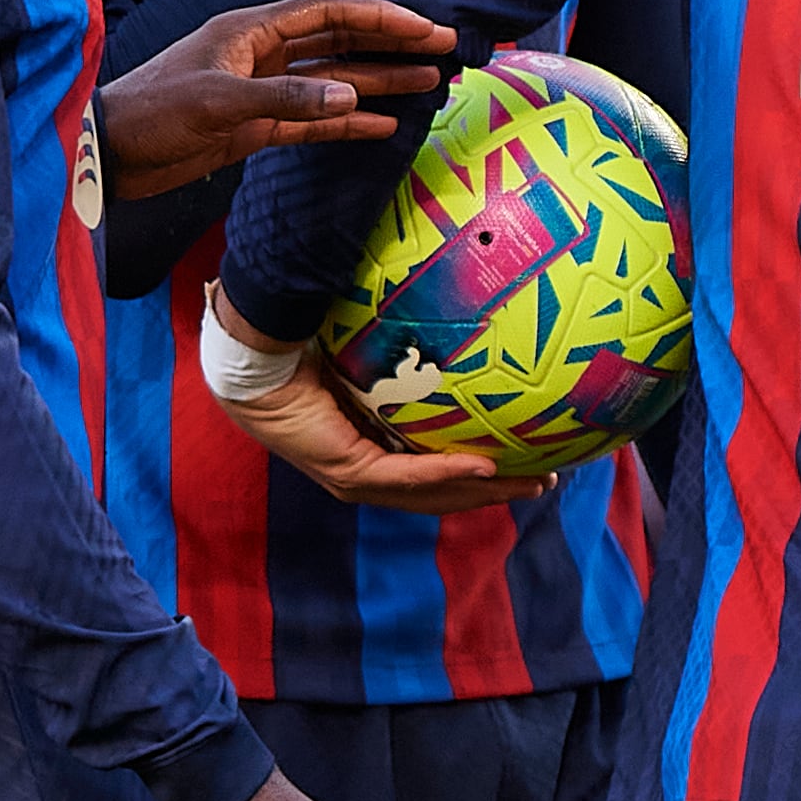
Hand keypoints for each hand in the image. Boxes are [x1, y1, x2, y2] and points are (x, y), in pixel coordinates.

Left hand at [98, 0, 456, 201]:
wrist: (107, 153)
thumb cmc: (152, 113)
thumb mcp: (219, 102)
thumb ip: (286, 97)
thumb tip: (352, 96)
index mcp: (250, 30)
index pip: (329, 13)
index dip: (380, 17)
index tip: (423, 28)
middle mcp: (261, 54)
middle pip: (339, 41)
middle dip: (391, 44)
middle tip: (442, 49)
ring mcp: (260, 89)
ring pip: (333, 81)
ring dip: (379, 81)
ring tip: (428, 83)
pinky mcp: (255, 125)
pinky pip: (314, 119)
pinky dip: (349, 122)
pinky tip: (384, 126)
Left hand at [204, 280, 537, 513]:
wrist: (257, 355)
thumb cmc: (308, 341)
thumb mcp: (373, 349)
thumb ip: (411, 345)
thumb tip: (457, 304)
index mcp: (372, 447)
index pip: (432, 473)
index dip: (480, 474)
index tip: (525, 461)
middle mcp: (366, 472)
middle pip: (443, 494)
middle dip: (496, 492)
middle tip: (544, 482)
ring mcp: (357, 478)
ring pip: (433, 495)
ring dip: (485, 492)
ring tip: (531, 483)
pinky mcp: (349, 471)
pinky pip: (409, 475)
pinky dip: (448, 472)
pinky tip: (488, 467)